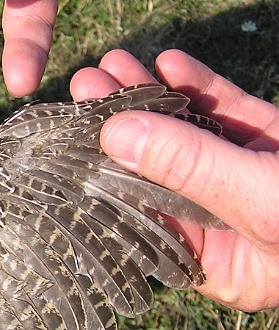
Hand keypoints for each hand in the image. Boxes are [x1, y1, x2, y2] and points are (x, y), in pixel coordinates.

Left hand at [70, 49, 278, 311]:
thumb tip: (115, 135)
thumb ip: (192, 169)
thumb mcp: (264, 201)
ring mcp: (251, 182)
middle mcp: (227, 226)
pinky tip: (167, 65)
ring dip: (150, 100)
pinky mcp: (276, 145)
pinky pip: (231, 115)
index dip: (103, 177)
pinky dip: (201, 90)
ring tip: (111, 65)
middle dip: (119, 128)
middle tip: (82, 88)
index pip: (143, 219)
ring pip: (188, 137)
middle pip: (157, 171)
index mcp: (217, 264)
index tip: (70, 138)